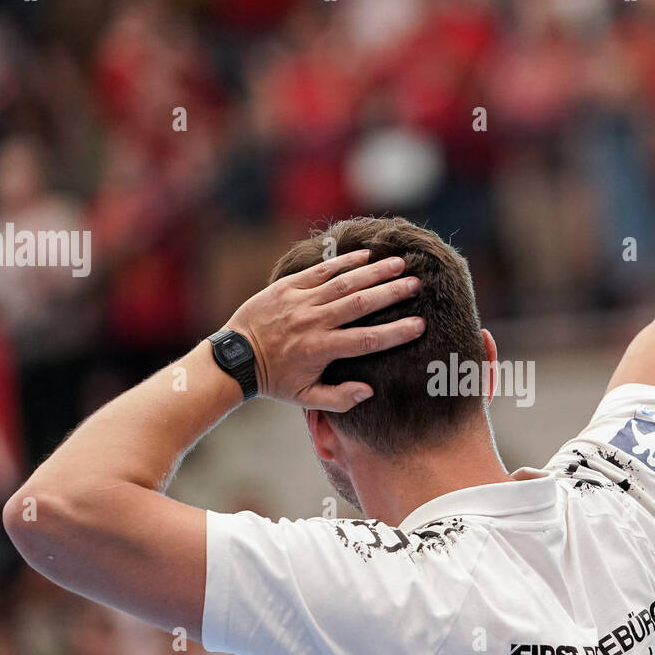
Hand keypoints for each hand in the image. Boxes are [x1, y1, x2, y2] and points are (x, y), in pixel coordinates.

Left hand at [226, 249, 423, 410]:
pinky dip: (344, 261)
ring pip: (343, 282)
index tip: (419, 325)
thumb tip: (369, 392)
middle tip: (416, 285)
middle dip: (391, 293)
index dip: (395, 333)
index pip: (367, 340)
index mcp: (321, 350)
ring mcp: (300, 301)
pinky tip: (366, 255)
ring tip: (400, 263)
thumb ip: (339, 398)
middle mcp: (313, 322)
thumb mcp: (305, 398)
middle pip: (360, 304)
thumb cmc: (274, 380)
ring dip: (374, 272)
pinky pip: (320, 270)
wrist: (234, 358)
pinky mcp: (287, 286)